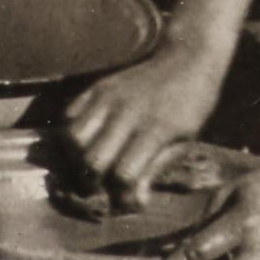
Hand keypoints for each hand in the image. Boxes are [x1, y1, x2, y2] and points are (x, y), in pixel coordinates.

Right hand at [64, 38, 230, 208]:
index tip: (133, 202)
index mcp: (155, 128)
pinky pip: (68, 115)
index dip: (124, 198)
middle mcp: (127, 112)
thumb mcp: (183, 140)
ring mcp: (108, 97)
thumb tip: (132, 202)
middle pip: (92, 160)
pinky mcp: (97, 87)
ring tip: (90, 167)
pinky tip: (86, 143)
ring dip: (76, 160)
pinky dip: (71, 135)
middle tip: (105, 188)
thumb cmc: (191, 105)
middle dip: (95, 183)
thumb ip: (155, 169)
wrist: (189, 58)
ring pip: (72, 138)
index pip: (124, 174)